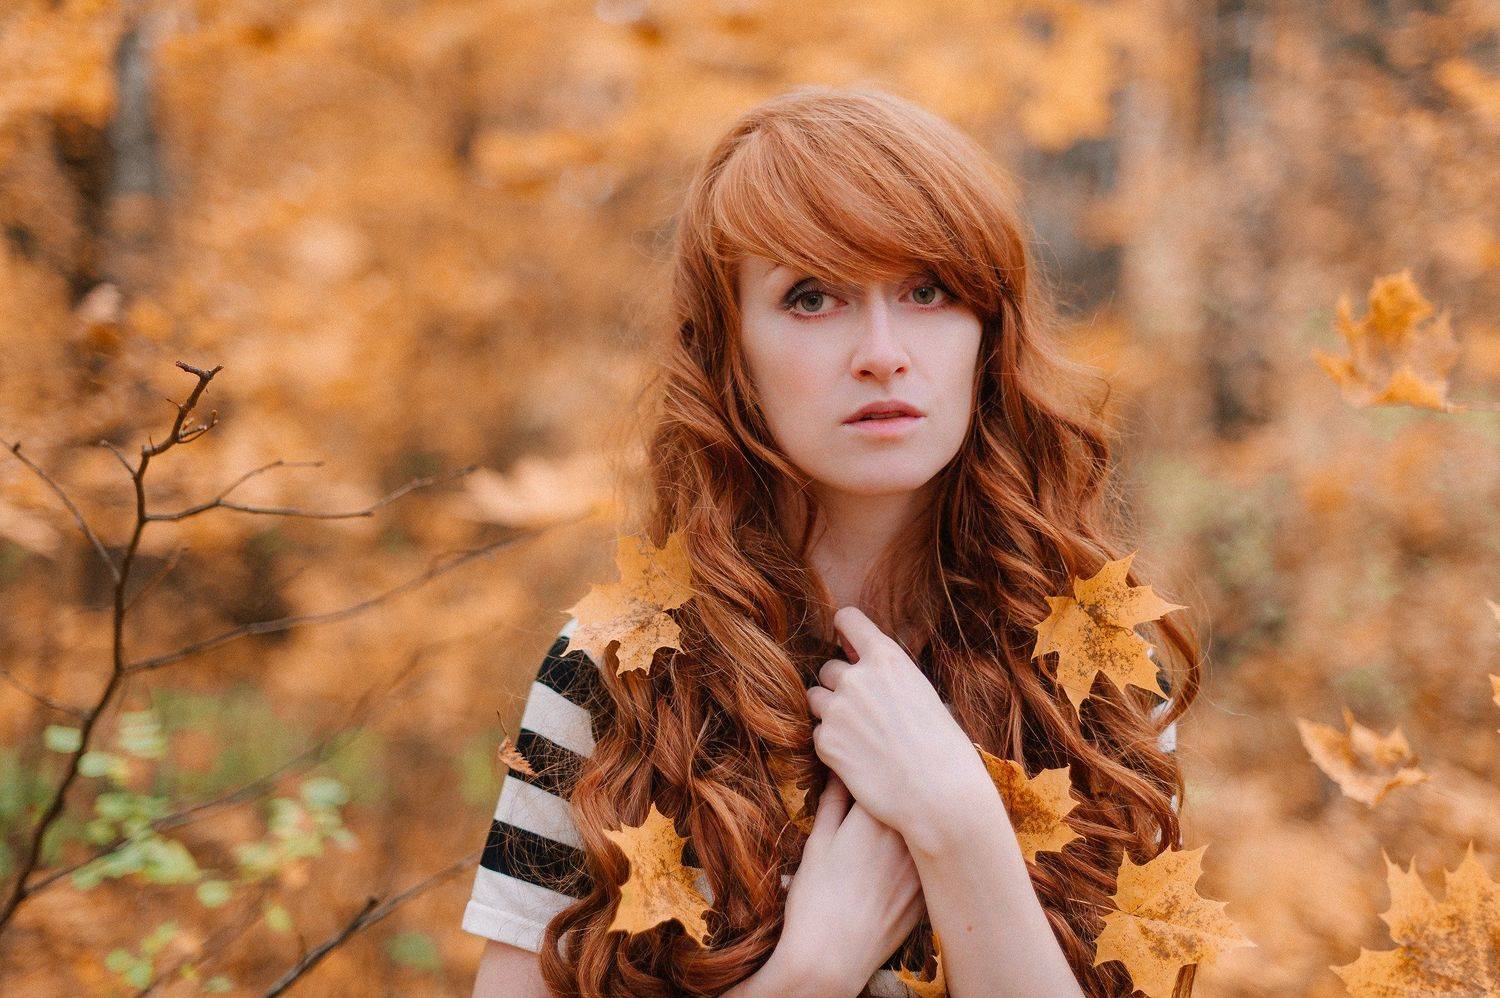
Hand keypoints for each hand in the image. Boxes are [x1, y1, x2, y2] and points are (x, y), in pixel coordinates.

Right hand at [775, 772, 925, 993]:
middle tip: (887, 781)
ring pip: (927, 828)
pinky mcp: (927, 892)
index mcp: (875, 819)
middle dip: (901, 788)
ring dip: (916, 817)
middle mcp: (906, 839)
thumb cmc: (816, 899)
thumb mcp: (818, 843)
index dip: (877, 766)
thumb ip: (833, 802)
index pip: (887, 775)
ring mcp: (922, 867)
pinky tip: (909, 853)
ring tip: (895, 818)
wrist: (831, 959)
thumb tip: (840, 770)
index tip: (871, 759)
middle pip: (913, 799)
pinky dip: (923, 851)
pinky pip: (931, 860)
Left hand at [805, 607, 989, 836]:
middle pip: (829, 668)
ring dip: (831, 712)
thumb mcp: (923, 694)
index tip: (846, 643)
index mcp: (887, 658)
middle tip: (864, 712)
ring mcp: (837, 709)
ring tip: (860, 735)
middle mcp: (857, 677)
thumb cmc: (944, 747)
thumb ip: (891, 676)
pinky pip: (818, 734)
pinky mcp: (825, 742)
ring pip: (816, 698)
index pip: (847, 620)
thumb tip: (870, 663)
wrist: (940, 794)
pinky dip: (832, 744)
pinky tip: (858, 759)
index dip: (844, 631)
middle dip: (841, 686)